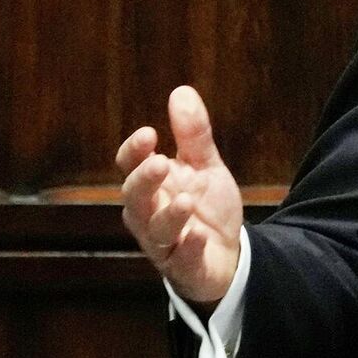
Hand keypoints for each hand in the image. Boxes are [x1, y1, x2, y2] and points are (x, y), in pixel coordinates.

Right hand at [116, 86, 243, 304]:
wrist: (227, 254)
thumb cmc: (206, 207)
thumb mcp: (205, 166)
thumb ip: (193, 134)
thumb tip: (181, 91)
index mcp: (151, 186)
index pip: (129, 166)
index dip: (134, 151)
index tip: (149, 133)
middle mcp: (148, 214)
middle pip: (134, 198)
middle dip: (144, 181)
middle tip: (160, 163)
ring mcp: (164, 243)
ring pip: (154, 231)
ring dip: (168, 215)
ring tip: (186, 200)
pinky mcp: (184, 267)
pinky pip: (181, 259)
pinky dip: (188, 247)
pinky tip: (198, 235)